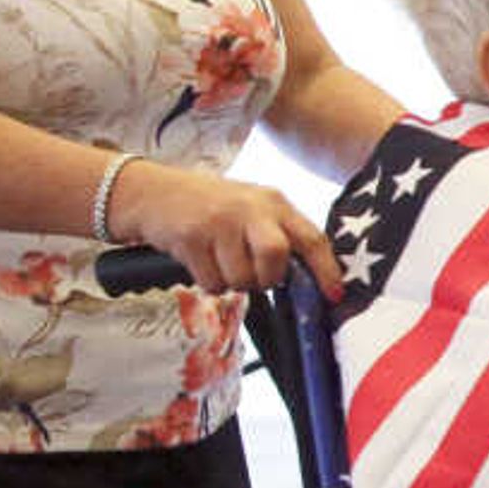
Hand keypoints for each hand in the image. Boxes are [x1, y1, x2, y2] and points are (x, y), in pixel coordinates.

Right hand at [106, 159, 343, 295]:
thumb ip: (279, 234)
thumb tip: (308, 277)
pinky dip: (209, 282)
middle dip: (268, 278)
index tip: (334, 295)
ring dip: (233, 282)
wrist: (153, 192)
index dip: (326, 270)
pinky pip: (212, 282)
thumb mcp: (252, 209)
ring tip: (221, 261)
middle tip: (255, 276)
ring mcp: (219, 221)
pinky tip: (201, 261)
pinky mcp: (191, 237)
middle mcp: (249, 208)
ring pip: (241, 278)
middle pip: (275, 258)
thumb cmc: (210, 206)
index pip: (311, 237)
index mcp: (273, 202)